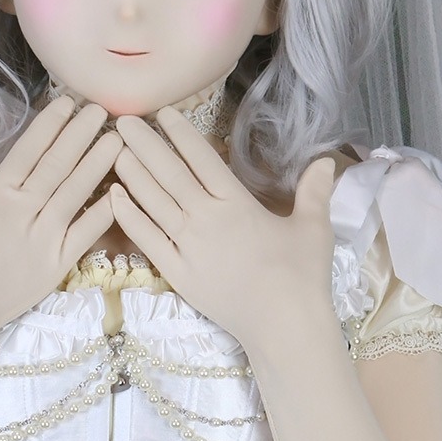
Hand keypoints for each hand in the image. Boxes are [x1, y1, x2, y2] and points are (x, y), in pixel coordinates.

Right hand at [0, 98, 119, 337]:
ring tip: (117, 140)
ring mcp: (44, 240)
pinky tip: (120, 194)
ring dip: (98, 165)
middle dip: (81, 135)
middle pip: (59, 166)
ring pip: (77, 194)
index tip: (67, 103)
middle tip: (102, 109)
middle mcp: (24, 213)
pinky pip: (86, 235)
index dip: (50, 125)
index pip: (29, 152)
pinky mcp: (56, 267)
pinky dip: (103, 214)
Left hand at [111, 108, 337, 345]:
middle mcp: (206, 219)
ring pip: (152, 202)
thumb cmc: (302, 276)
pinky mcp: (177, 273)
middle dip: (144, 145)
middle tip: (121, 120)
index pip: (201, 159)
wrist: (283, 326)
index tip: (162, 113)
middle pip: (168, 174)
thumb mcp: (314, 227)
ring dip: (132, 174)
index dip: (180, 134)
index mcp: (237, 204)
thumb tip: (328, 161)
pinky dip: (128, 216)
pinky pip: (146, 239)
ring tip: (113, 150)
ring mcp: (187, 246)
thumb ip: (315, 191)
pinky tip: (114, 197)